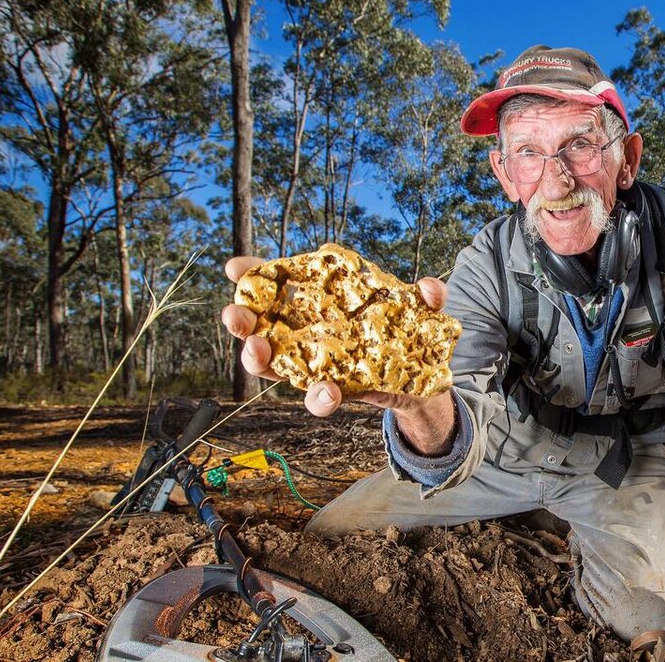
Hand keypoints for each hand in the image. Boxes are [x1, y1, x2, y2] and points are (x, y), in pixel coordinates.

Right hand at [220, 256, 451, 434]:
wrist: (422, 382)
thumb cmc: (408, 332)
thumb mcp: (420, 310)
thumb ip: (426, 297)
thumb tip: (430, 288)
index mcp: (319, 303)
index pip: (277, 285)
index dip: (252, 276)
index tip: (235, 267)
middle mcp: (306, 334)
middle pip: (259, 326)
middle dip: (240, 321)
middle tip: (235, 315)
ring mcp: (315, 365)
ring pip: (274, 365)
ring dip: (259, 360)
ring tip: (258, 352)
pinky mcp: (334, 392)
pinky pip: (318, 398)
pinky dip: (321, 397)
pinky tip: (328, 391)